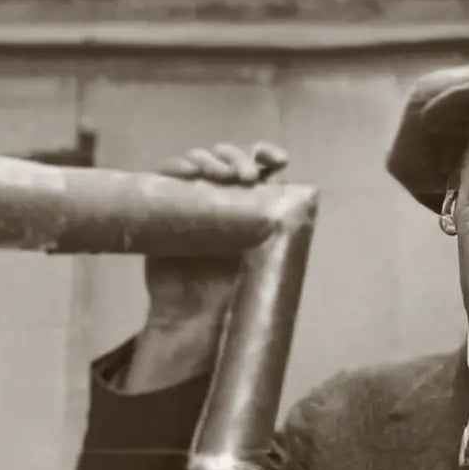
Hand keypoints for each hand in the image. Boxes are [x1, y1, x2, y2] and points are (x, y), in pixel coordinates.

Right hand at [121, 142, 287, 390]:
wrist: (192, 315)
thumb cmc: (229, 293)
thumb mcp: (262, 261)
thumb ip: (277, 236)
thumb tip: (303, 207)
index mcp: (246, 203)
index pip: (258, 167)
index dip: (266, 155)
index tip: (280, 161)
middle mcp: (219, 194)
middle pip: (228, 158)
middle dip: (238, 159)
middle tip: (246, 177)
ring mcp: (191, 196)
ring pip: (198, 160)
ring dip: (209, 160)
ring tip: (217, 176)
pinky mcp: (165, 203)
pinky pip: (166, 174)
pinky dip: (176, 168)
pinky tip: (187, 173)